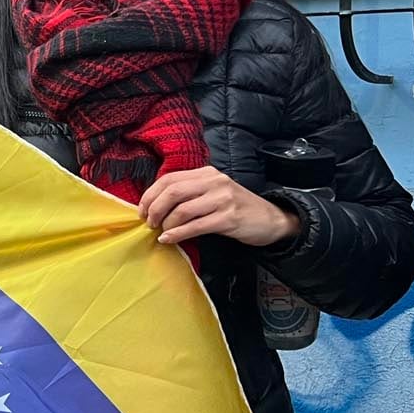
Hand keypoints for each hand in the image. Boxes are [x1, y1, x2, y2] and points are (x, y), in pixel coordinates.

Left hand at [139, 166, 301, 247]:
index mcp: (206, 173)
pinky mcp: (228, 218)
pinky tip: (169, 240)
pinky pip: (195, 226)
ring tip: (162, 232)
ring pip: (182, 209)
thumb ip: (189, 193)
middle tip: (149, 223)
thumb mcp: (213, 192)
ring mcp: (222, 199)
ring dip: (166, 224)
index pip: (169, 179)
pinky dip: (177, 234)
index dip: (150, 195)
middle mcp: (214, 182)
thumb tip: (156, 206)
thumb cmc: (236, 208)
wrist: (271, 219)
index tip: (142, 210)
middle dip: (154, 209)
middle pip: (172, 192)